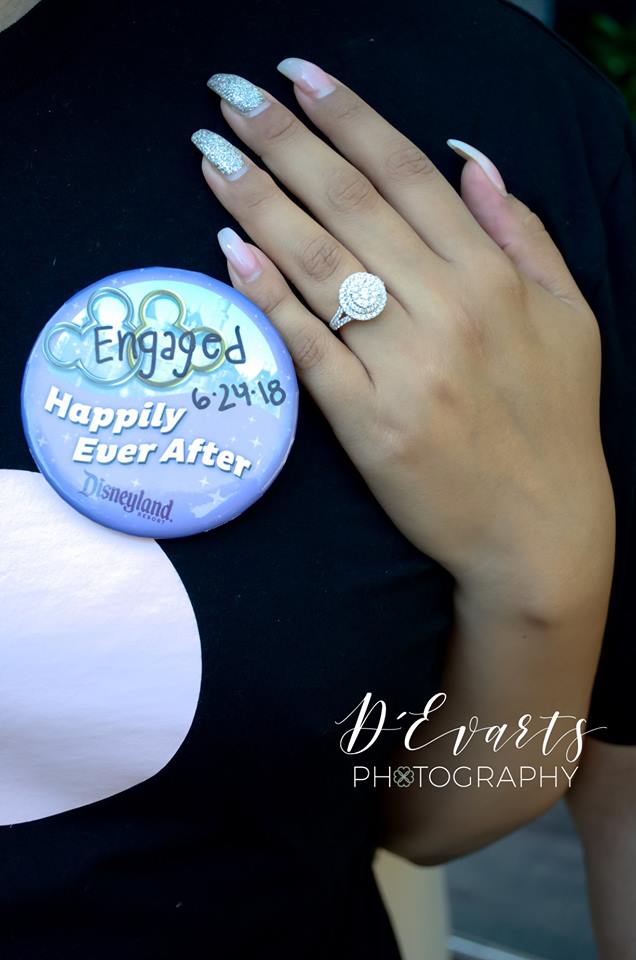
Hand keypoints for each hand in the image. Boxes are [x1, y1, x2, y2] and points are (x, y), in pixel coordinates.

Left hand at [192, 60, 613, 607]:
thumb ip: (520, 231)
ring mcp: (404, 368)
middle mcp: (447, 310)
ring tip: (212, 155)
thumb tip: (469, 157)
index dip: (349, 119)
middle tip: (229, 96)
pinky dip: (268, 298)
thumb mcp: (567, 315)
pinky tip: (229, 252)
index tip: (298, 78)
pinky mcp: (370, 423)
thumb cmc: (556, 422)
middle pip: (351, 206)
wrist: (539, 531)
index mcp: (492, 277)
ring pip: (320, 265)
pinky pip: (309, 348)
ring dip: (259, 202)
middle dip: (285, 142)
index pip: (407, 175)